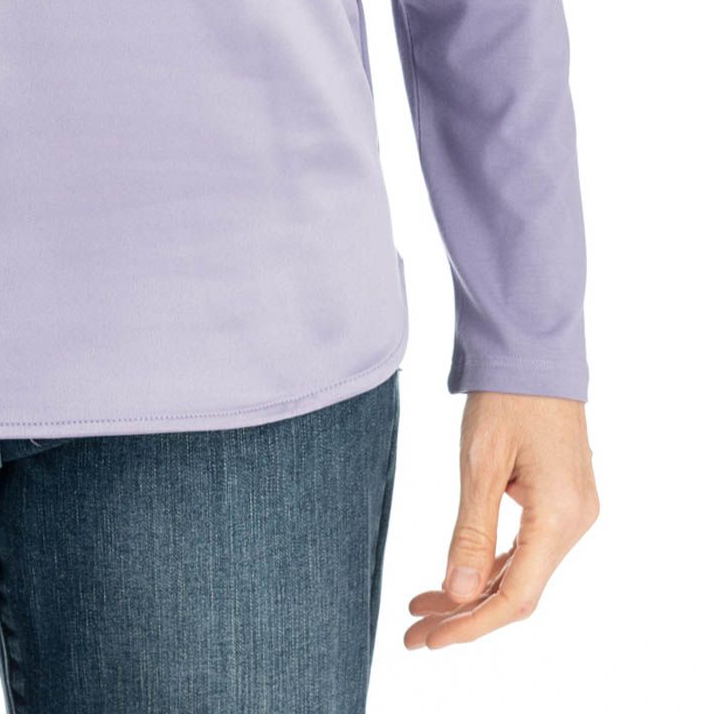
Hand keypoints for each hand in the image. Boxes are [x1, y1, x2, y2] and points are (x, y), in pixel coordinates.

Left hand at [404, 391, 598, 648]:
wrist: (533, 350)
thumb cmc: (505, 396)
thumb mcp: (480, 462)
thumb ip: (471, 532)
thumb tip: (457, 596)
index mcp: (559, 515)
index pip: (516, 596)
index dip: (469, 624)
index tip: (427, 639)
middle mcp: (575, 521)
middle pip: (520, 590)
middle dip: (465, 615)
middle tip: (414, 633)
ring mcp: (573, 510)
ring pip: (523, 571)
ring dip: (475, 592)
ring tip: (423, 607)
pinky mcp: (563, 499)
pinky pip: (529, 547)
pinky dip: (492, 566)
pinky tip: (458, 576)